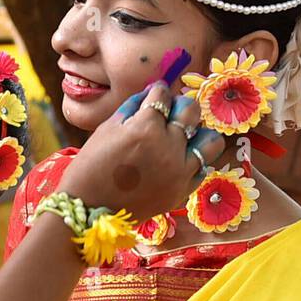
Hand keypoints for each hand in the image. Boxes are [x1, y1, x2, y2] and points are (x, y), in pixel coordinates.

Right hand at [61, 82, 223, 219]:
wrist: (89, 208)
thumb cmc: (91, 165)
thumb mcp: (107, 128)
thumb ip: (133, 106)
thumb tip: (152, 93)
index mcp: (146, 127)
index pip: (163, 95)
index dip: (157, 92)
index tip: (154, 96)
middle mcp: (169, 147)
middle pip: (191, 110)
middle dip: (179, 106)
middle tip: (169, 114)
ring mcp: (179, 170)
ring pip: (211, 140)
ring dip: (198, 133)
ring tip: (184, 137)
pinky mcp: (183, 190)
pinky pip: (203, 167)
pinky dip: (193, 159)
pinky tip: (178, 159)